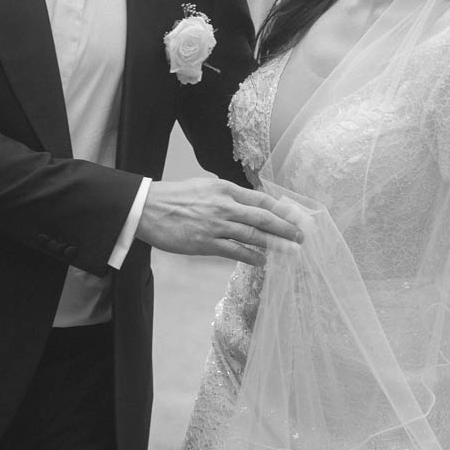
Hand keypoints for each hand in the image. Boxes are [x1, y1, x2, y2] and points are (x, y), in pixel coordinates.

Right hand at [136, 178, 303, 265]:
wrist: (147, 208)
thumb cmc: (175, 197)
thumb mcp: (205, 187)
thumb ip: (227, 195)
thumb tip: (249, 204)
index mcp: (225, 189)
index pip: (261, 199)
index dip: (283, 210)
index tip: (298, 217)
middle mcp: (224, 206)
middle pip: (263, 217)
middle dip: (286, 228)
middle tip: (302, 237)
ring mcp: (216, 225)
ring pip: (253, 236)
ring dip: (276, 244)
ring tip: (292, 251)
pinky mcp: (205, 243)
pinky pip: (235, 251)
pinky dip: (252, 257)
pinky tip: (264, 261)